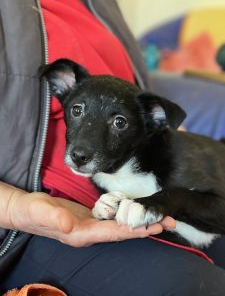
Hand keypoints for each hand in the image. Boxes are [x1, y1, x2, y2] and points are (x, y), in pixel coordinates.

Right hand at [4, 184, 175, 246]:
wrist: (28, 211)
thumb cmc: (33, 211)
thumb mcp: (41, 212)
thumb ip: (55, 218)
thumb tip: (69, 225)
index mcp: (81, 234)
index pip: (112, 233)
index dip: (133, 230)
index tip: (153, 226)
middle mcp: (90, 233)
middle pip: (123, 231)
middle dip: (145, 227)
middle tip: (169, 221)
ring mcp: (91, 226)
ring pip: (121, 225)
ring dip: (140, 221)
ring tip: (160, 216)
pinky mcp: (90, 218)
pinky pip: (114, 218)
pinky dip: (128, 215)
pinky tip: (137, 211)